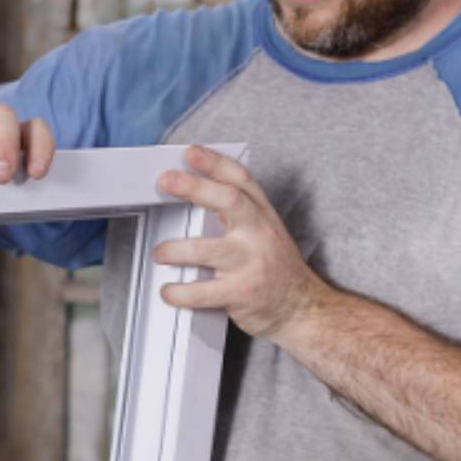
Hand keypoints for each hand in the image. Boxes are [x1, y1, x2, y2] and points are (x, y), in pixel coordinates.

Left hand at [153, 145, 325, 340]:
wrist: (301, 307)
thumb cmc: (275, 267)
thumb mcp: (265, 230)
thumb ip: (237, 211)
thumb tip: (193, 189)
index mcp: (262, 215)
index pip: (241, 180)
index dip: (215, 163)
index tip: (191, 153)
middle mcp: (258, 234)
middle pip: (229, 201)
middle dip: (195, 188)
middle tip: (167, 181)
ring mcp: (250, 263)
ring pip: (207, 249)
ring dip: (175, 249)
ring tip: (160, 252)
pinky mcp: (241, 293)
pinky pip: (202, 292)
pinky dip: (179, 292)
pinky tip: (169, 290)